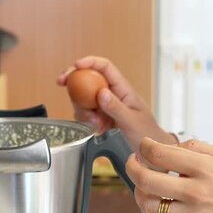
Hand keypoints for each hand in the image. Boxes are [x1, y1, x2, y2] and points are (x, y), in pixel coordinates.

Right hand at [57, 56, 175, 149]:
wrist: (150, 150)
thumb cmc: (147, 134)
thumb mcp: (132, 121)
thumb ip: (115, 108)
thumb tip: (100, 92)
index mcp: (123, 89)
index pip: (105, 67)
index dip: (90, 62)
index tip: (75, 66)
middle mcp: (113, 93)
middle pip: (89, 78)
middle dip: (74, 80)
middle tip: (61, 82)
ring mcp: (106, 105)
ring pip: (84, 98)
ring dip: (83, 110)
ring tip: (96, 125)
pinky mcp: (102, 116)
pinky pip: (86, 113)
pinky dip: (86, 121)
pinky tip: (97, 130)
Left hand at [126, 138, 212, 212]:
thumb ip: (196, 147)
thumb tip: (171, 146)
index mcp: (205, 169)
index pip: (160, 153)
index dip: (144, 146)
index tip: (144, 146)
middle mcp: (196, 192)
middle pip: (147, 179)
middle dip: (132, 167)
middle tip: (133, 162)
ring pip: (149, 206)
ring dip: (139, 194)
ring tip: (143, 187)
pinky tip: (156, 209)